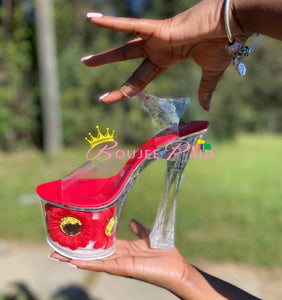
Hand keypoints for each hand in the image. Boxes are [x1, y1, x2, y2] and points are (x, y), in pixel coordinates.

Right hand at [50, 220, 223, 299]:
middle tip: (56, 248)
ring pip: (93, 260)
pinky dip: (87, 263)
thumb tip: (130, 221)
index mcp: (124, 249)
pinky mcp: (123, 268)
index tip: (75, 236)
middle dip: (75, 251)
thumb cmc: (164, 253)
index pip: (102, 244)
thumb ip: (139, 229)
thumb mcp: (148, 236)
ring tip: (57, 254)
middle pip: (93, 254)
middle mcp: (118, 257)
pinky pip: (102, 265)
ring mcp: (119, 264)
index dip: (88, 241)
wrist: (176, 267)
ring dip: (75, 258)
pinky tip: (73, 260)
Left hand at [81, 0, 247, 109]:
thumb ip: (205, 89)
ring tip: (84, 61)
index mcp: (165, 59)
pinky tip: (94, 19)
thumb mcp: (211, 73)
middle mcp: (157, 49)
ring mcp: (156, 39)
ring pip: (124, 47)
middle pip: (126, 60)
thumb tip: (207, 108)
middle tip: (86, 64)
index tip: (107, 97)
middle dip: (106, 63)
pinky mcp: (159, 30)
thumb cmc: (223, 45)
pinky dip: (113, 23)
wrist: (234, 25)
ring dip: (105, 55)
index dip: (124, 90)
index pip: (139, 78)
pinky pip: (132, 26)